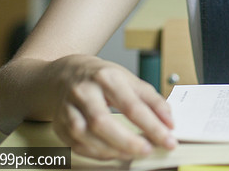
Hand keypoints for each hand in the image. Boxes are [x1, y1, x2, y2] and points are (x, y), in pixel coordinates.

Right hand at [48, 55, 176, 159]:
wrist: (65, 74)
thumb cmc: (100, 77)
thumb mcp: (128, 79)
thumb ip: (151, 99)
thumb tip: (169, 121)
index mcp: (106, 78)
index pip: (131, 105)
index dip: (151, 125)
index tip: (168, 137)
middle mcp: (84, 92)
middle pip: (102, 122)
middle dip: (128, 141)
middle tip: (148, 150)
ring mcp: (68, 109)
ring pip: (86, 136)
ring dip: (113, 150)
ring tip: (134, 153)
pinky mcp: (59, 124)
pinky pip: (77, 145)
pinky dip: (98, 153)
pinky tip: (114, 153)